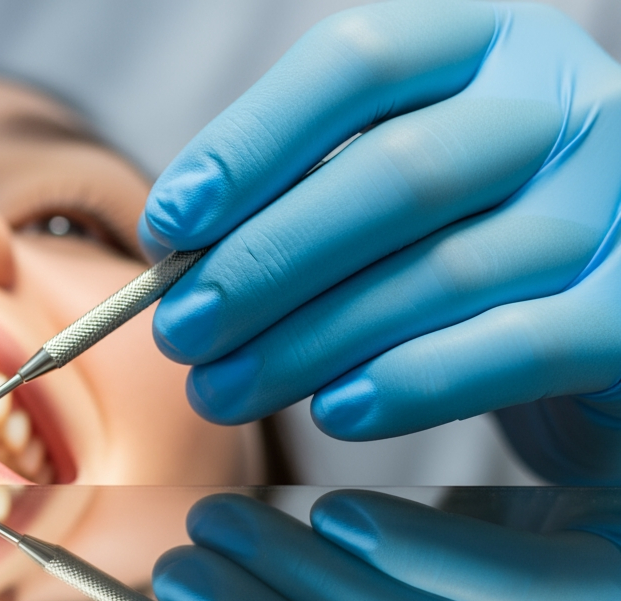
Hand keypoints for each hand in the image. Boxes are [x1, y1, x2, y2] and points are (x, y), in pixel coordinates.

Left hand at [143, 1, 620, 481]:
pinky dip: (413, 383)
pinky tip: (334, 412)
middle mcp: (561, 102)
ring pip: (442, 269)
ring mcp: (615, 198)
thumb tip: (177, 258)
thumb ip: (296, 197)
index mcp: (482, 44)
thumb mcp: (378, 188)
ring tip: (221, 390)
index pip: (355, 62)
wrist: (593, 321)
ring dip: (307, 342)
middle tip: (179, 332)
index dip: (249, 145)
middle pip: (393, 173)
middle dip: (263, 263)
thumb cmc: (456, 240)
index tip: (169, 227)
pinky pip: (518, 346)